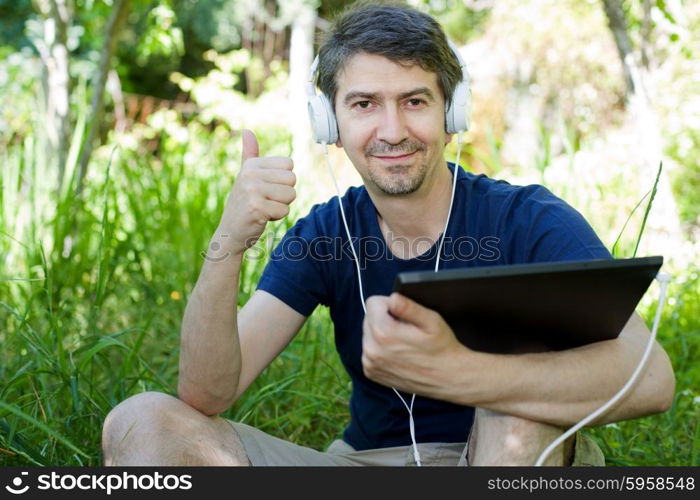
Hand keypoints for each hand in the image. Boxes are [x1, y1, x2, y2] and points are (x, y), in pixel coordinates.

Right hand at [216, 129, 296, 255]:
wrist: (230, 231)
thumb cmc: (243, 203)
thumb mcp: (245, 176)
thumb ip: (249, 154)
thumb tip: (247, 130)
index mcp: (251, 165)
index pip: (289, 164)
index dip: (282, 180)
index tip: (266, 188)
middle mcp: (250, 174)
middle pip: (292, 179)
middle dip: (283, 194)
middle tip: (265, 200)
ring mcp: (252, 191)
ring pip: (290, 195)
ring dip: (280, 206)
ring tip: (263, 208)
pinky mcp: (257, 208)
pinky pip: (284, 210)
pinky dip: (276, 217)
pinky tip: (261, 217)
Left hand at [361, 293, 467, 397]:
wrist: (447, 378)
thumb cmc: (441, 347)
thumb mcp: (431, 321)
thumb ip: (409, 307)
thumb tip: (393, 297)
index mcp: (384, 332)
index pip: (372, 303)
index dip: (389, 304)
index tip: (403, 315)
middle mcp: (372, 349)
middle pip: (368, 318)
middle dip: (384, 319)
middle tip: (406, 329)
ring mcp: (369, 363)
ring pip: (368, 334)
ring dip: (381, 334)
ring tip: (403, 342)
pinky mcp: (371, 372)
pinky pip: (369, 350)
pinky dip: (380, 349)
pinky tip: (398, 354)